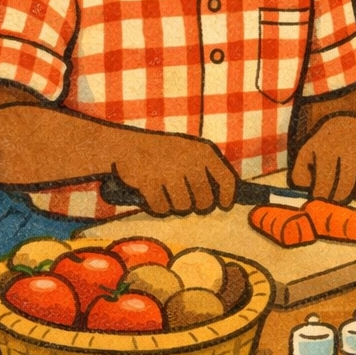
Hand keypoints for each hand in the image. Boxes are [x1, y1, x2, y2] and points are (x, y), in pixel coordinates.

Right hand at [112, 132, 237, 215]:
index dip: (227, 197)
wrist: (128, 146)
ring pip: (183, 207)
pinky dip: (159, 208)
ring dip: (176, 208)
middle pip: (204, 200)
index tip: (223, 205)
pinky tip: (155, 199)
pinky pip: (162, 208)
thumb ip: (207, 170)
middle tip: (187, 202)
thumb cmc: (164, 153)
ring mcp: (168, 171)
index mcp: (203, 152)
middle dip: (197, 206)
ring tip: (169, 197)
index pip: (226, 180)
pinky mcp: (149, 182)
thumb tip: (222, 198)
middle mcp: (189, 160)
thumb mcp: (190, 152)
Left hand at [290, 115, 355, 202]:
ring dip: (354, 190)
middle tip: (333, 192)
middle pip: (344, 192)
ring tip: (348, 179)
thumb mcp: (306, 153)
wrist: (350, 118)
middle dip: (336, 196)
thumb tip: (309, 195)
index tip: (320, 197)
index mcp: (328, 150)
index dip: (321, 197)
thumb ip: (300, 176)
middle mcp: (352, 152)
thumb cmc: (326, 141)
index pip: (324, 188)